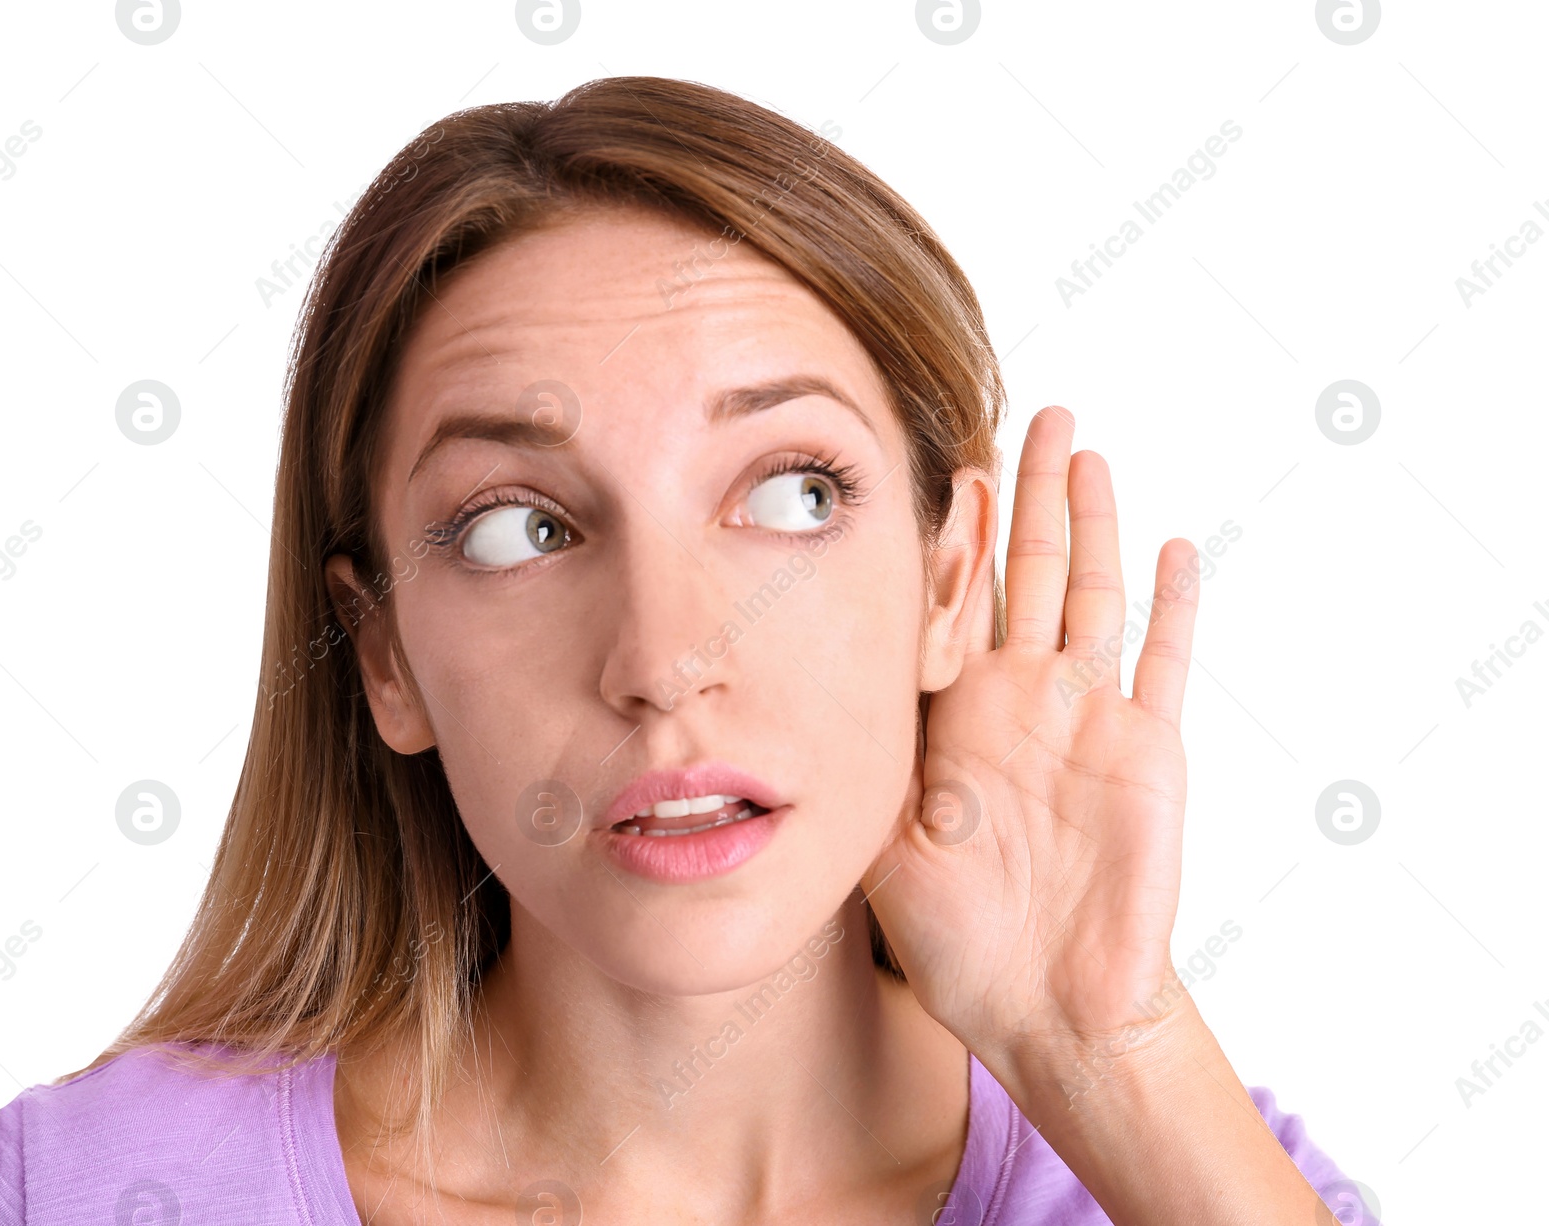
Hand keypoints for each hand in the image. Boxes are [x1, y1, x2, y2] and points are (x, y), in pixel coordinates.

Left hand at [861, 406, 1201, 1056]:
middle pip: (1024, 571)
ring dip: (1090, 521)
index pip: (952, 601)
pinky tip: (1171, 545)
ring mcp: (1088, 717)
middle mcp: (1021, 699)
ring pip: (1091, 593)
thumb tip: (803, 694)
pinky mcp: (1148, 747)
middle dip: (1024, 495)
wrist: (1047, 1004)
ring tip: (1083, 448)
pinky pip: (1163, 662)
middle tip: (1024, 419)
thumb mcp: (881, 842)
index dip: (948, 538)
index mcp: (956, 714)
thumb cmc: (959, 939)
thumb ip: (862, 764)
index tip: (939, 469)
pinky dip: (1172, 605)